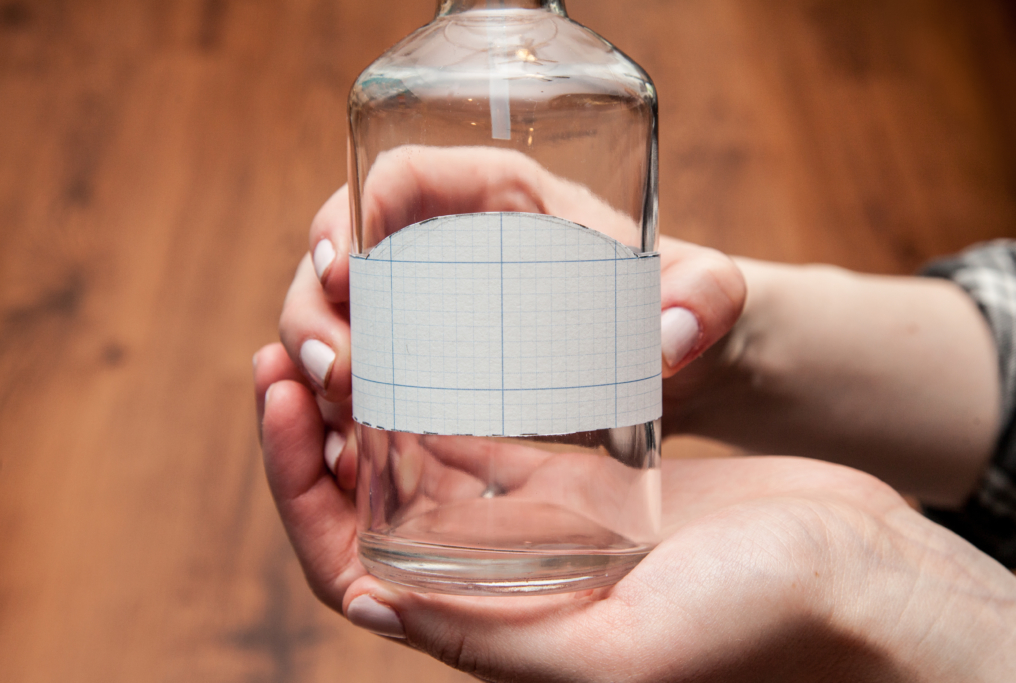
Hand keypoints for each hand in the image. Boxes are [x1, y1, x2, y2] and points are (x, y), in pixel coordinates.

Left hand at [255, 342, 1015, 681]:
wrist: (853, 571)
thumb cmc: (757, 618)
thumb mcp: (621, 650)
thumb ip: (495, 641)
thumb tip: (366, 602)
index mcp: (494, 626)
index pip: (349, 564)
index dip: (294, 486)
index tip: (277, 396)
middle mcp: (502, 575)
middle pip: (372, 502)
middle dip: (317, 430)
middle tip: (289, 344)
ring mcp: (542, 523)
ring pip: (427, 458)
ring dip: (376, 399)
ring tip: (349, 326)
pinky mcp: (586, 478)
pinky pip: (497, 428)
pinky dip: (452, 386)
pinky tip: (432, 334)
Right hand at [278, 145, 745, 450]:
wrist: (674, 361)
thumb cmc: (679, 305)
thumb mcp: (707, 293)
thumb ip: (710, 299)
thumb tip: (672, 338)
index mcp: (503, 199)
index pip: (402, 178)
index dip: (351, 212)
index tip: (343, 271)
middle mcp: (452, 246)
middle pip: (346, 252)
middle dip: (316, 306)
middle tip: (334, 371)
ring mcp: (432, 309)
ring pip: (340, 318)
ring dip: (315, 359)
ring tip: (331, 413)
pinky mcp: (431, 366)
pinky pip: (364, 372)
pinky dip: (339, 404)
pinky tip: (341, 448)